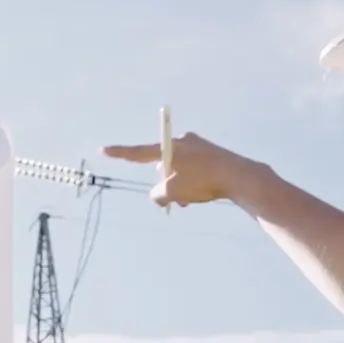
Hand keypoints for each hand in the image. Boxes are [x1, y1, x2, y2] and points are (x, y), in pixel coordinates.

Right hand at [103, 131, 265, 208]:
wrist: (240, 177)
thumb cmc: (203, 182)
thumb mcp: (172, 191)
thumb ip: (157, 194)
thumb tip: (158, 195)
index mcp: (170, 147)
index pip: (139, 152)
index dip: (120, 153)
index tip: (103, 150)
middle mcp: (183, 142)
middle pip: (162, 166)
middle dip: (165, 184)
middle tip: (176, 200)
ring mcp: (199, 147)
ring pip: (179, 171)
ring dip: (180, 187)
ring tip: (192, 200)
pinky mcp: (212, 155)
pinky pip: (194, 171)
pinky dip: (193, 184)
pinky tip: (203, 195)